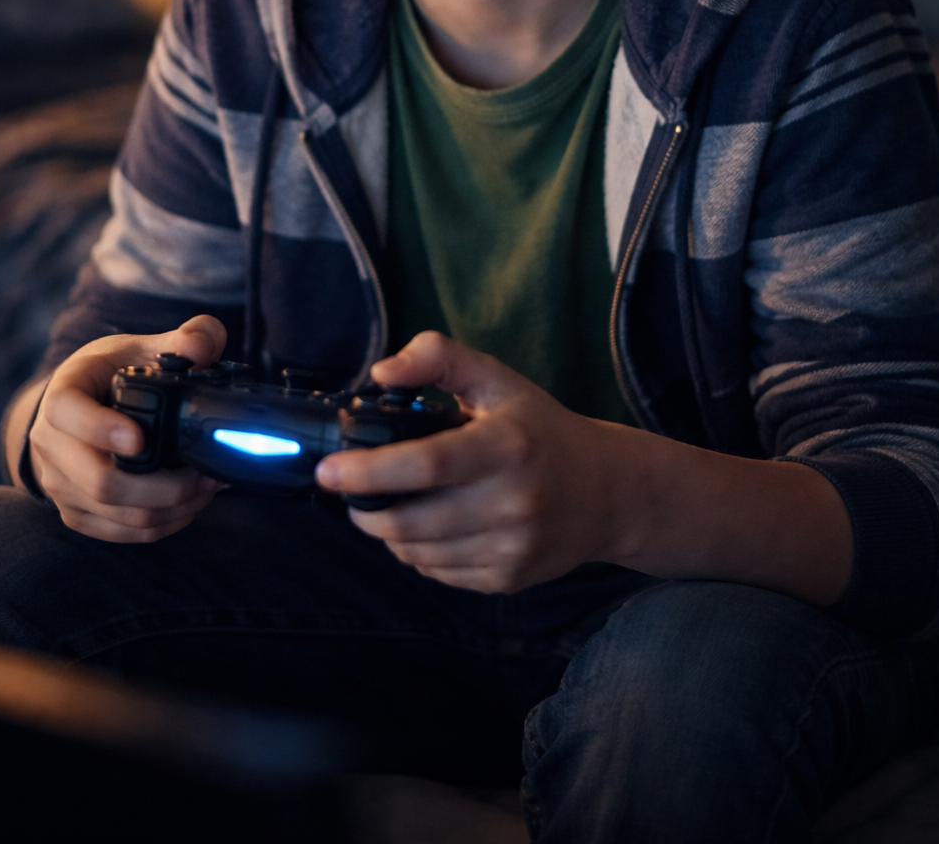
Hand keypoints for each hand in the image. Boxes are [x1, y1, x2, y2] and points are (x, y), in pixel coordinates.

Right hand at [26, 316, 227, 542]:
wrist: (76, 410)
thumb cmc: (111, 375)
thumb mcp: (139, 348)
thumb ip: (182, 339)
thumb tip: (201, 345)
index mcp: (62, 394)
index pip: (66, 412)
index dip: (100, 429)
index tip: (140, 439)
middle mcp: (50, 443)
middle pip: (98, 481)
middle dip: (161, 486)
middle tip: (204, 475)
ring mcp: (59, 483)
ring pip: (114, 513)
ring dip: (169, 508)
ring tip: (207, 488)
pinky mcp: (75, 512)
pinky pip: (118, 532)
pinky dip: (160, 525)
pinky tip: (188, 505)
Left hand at [315, 331, 623, 592]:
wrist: (609, 492)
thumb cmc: (541, 430)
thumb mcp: (497, 379)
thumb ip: (438, 358)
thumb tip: (381, 373)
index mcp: (506, 446)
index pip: (425, 466)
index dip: (368, 472)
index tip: (329, 472)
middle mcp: (512, 503)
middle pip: (411, 522)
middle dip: (365, 511)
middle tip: (351, 493)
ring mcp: (512, 548)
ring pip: (417, 554)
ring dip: (389, 533)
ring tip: (393, 505)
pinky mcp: (508, 580)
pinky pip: (438, 573)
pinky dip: (419, 553)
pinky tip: (431, 526)